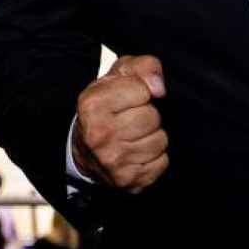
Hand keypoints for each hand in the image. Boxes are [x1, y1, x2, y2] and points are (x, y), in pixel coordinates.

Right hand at [72, 55, 167, 192]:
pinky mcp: (127, 181)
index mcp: (92, 104)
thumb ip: (143, 67)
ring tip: (135, 135)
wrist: (86, 151)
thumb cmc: (107, 107)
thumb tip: (159, 88)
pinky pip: (162, 162)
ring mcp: (113, 161)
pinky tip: (138, 152)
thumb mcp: (119, 76)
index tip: (129, 98)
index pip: (142, 90)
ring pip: (160, 141)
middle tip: (132, 118)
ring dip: (153, 136)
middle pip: (152, 117)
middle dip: (148, 115)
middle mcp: (99, 135)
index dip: (141, 92)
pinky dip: (155, 157)